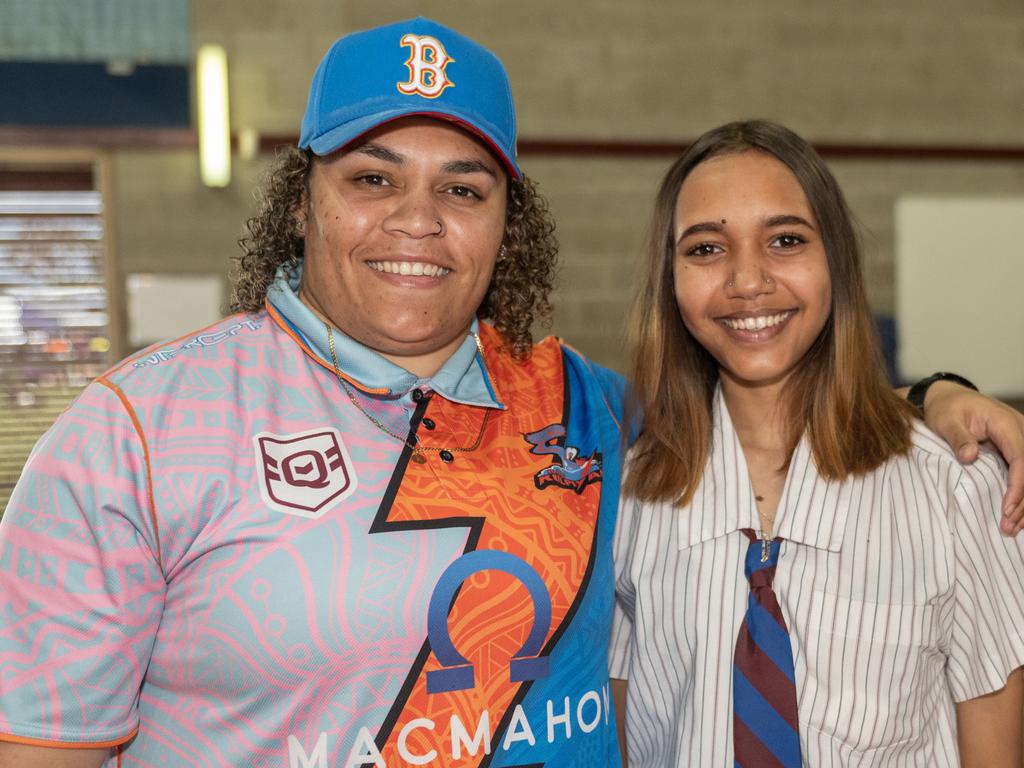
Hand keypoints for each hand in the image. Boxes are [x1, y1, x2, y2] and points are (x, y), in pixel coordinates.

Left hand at [922, 381, 1023, 533]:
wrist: (949, 397)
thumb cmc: (946, 408)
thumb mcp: (945, 420)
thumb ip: (958, 437)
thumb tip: (969, 457)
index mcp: (1005, 423)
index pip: (1021, 457)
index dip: (1018, 485)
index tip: (1006, 509)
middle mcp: (1021, 430)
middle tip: (1008, 526)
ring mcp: (1022, 440)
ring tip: (1012, 527)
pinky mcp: (1017, 449)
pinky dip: (1022, 494)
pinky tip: (1017, 514)